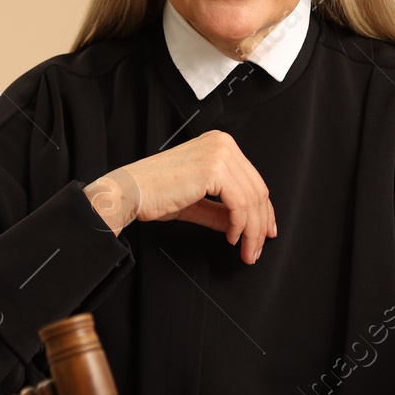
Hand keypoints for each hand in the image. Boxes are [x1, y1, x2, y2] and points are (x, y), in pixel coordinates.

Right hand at [83, 130, 277, 263]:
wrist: (129, 192)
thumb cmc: (153, 192)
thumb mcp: (196, 201)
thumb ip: (220, 210)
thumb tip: (241, 224)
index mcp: (219, 144)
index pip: (253, 180)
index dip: (262, 210)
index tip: (264, 232)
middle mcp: (223, 143)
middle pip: (257, 189)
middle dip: (260, 225)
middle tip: (256, 249)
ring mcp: (219, 153)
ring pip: (251, 199)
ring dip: (252, 231)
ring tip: (246, 251)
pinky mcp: (214, 169)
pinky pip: (239, 204)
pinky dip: (240, 226)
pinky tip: (232, 238)